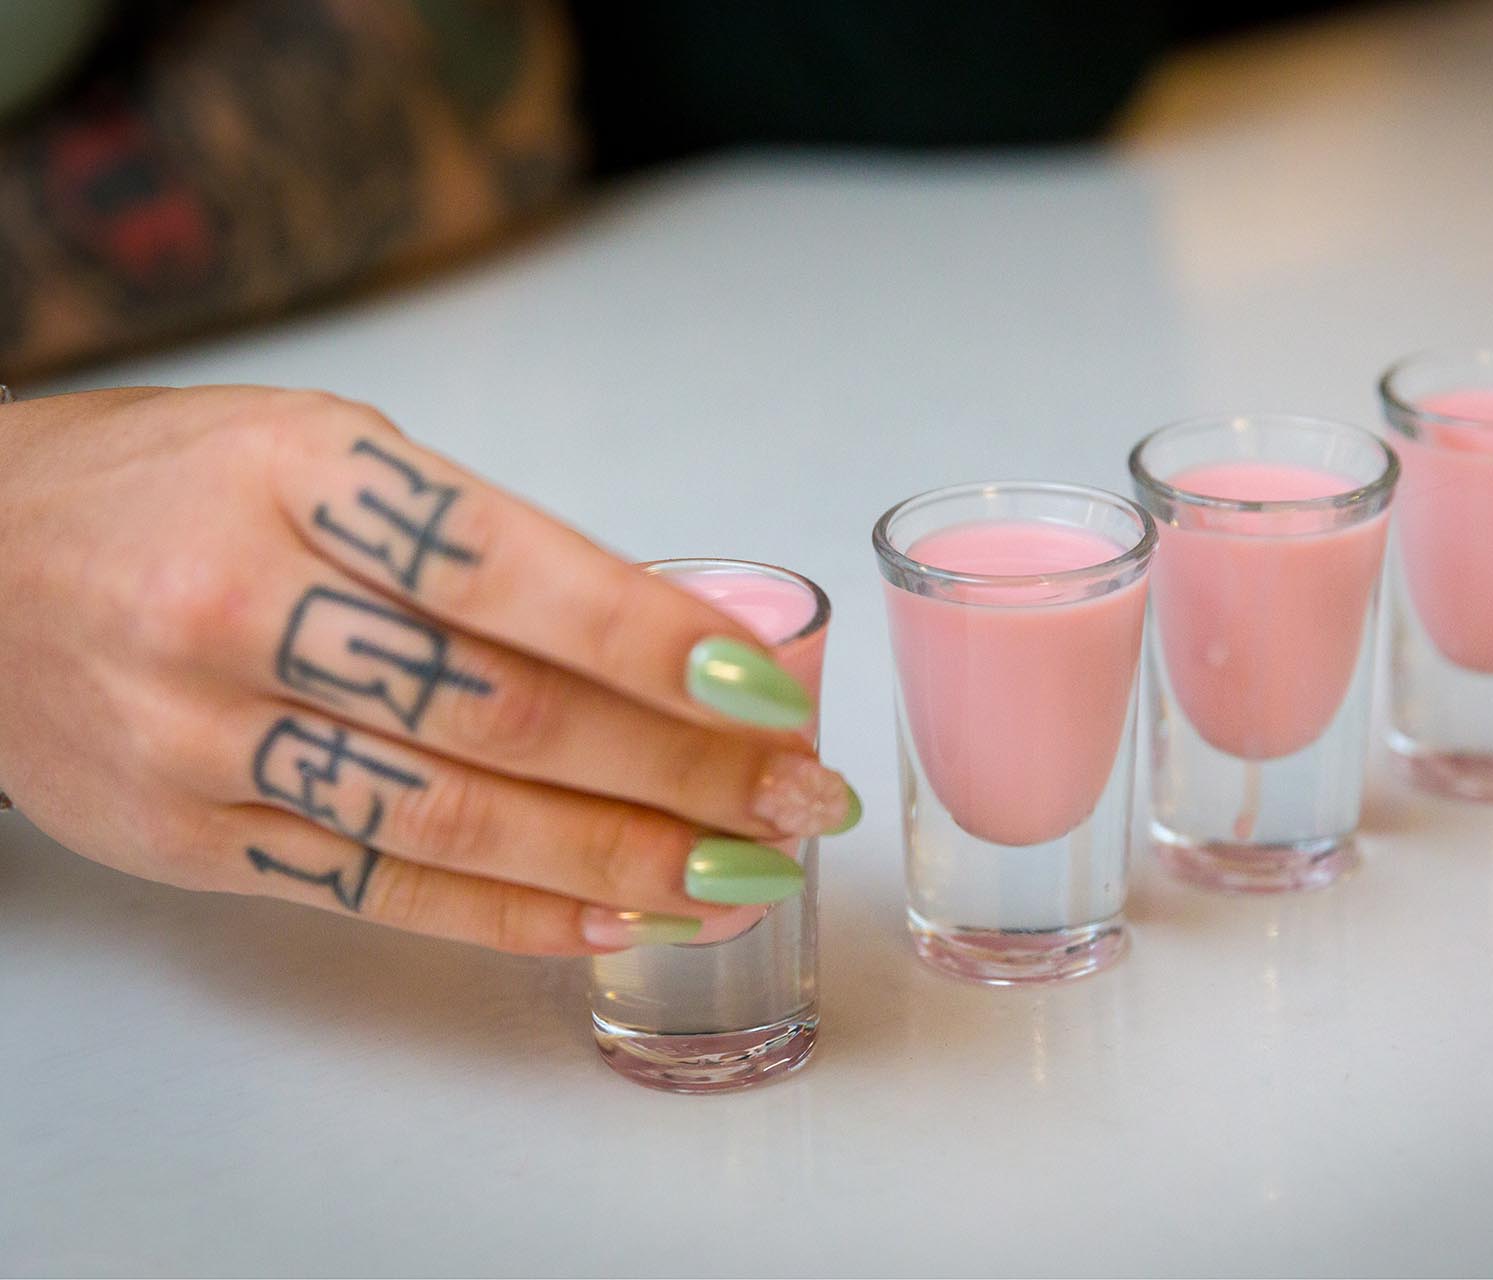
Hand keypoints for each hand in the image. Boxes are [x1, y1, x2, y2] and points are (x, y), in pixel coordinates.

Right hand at [0, 386, 856, 952]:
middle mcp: (240, 605)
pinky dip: (516, 914)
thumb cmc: (173, 487)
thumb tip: (659, 640)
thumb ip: (468, 541)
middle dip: (679, 766)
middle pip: (501, 711)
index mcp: (297, 476)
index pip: (508, 568)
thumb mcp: (318, 452)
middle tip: (795, 798)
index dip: (651, 637)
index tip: (766, 689)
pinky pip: (380, 890)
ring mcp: (200, 735)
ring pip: (453, 818)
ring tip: (740, 874)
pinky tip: (620, 918)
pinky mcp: (183, 839)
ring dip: (622, 859)